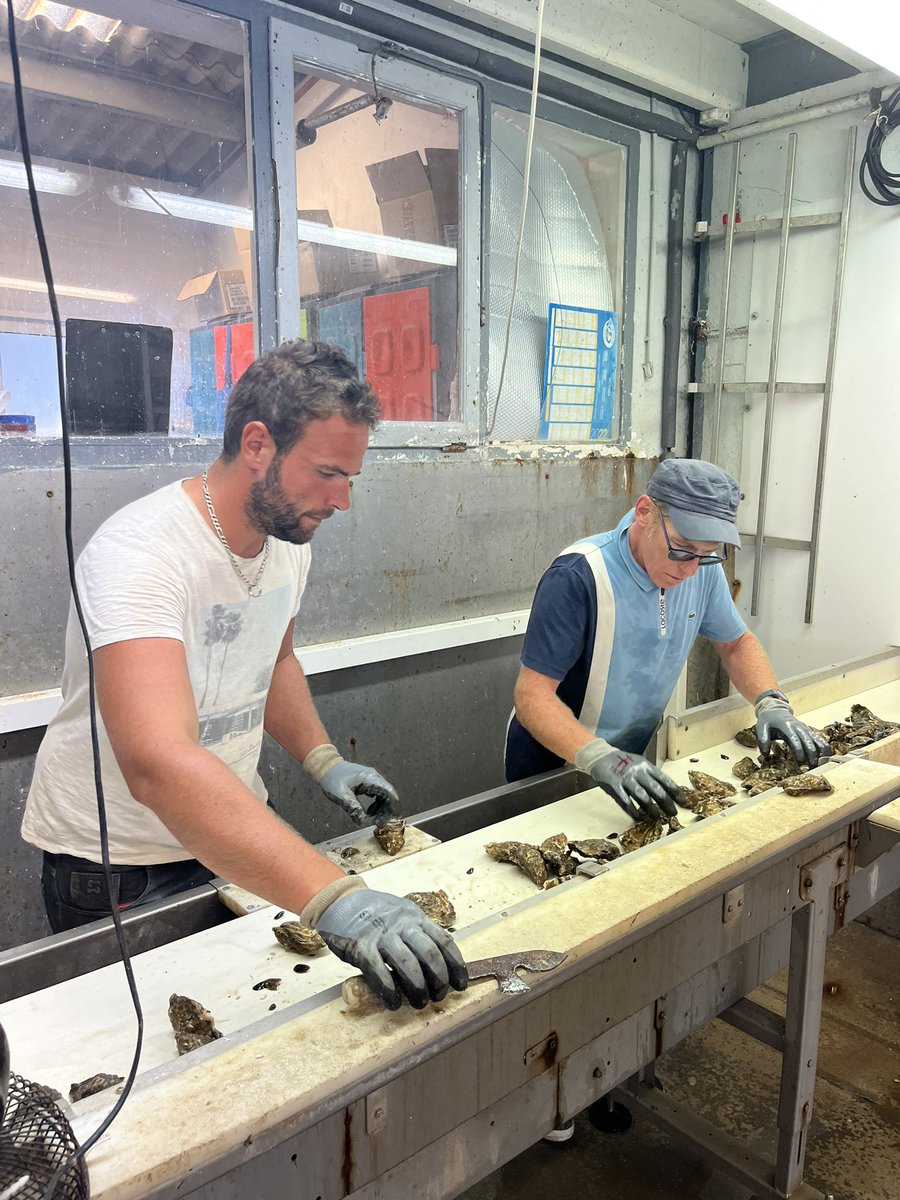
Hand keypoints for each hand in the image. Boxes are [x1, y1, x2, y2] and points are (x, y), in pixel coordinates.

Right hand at [316, 886, 468, 1010]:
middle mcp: (402, 925)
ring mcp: (382, 935)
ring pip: (408, 964)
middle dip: (439, 980)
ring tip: (419, 1003)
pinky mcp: (361, 947)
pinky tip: (393, 1002)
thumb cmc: (374, 914)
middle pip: (430, 954)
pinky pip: (379, 972)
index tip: (460, 984)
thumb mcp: (401, 917)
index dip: (456, 965)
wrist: (341, 901)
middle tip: (438, 996)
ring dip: (418, 989)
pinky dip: (389, 990)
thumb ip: (416, 935)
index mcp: (415, 918)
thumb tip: (436, 966)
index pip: (444, 941)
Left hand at [319, 760, 398, 825]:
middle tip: (379, 823)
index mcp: (369, 778)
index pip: (389, 791)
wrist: (326, 766)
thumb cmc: (332, 779)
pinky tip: (370, 811)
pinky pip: (378, 793)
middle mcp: (374, 776)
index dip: (392, 806)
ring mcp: (372, 778)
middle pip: (389, 794)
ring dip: (382, 808)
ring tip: (373, 819)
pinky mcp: (368, 781)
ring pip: (384, 795)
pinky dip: (377, 803)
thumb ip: (353, 808)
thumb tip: (364, 822)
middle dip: (386, 810)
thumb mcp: (341, 795)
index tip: (388, 820)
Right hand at [575, 738, 680, 821]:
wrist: (601, 756)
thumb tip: (667, 791)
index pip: (665, 780)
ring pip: (642, 796)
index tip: (683, 802)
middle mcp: (638, 771)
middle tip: (673, 814)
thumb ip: (650, 776)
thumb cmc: (623, 762)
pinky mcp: (614, 784)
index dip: (675, 792)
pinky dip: (632, 810)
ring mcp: (626, 778)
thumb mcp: (639, 764)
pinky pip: (625, 800)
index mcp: (646, 766)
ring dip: (651, 809)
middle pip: (656, 790)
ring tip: (657, 818)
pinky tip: (638, 817)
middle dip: (666, 803)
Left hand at [755, 696, 830, 767]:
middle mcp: (798, 727)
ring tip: (822, 764)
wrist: (775, 709)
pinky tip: (828, 756)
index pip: (795, 740)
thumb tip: (765, 754)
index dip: (799, 751)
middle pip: (808, 742)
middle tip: (812, 767)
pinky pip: (819, 739)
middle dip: (811, 755)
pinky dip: (824, 747)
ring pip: (816, 740)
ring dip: (820, 752)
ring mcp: (805, 729)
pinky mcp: (808, 731)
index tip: (800, 762)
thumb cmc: (768, 720)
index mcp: (787, 726)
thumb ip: (762, 739)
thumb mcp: (761, 727)